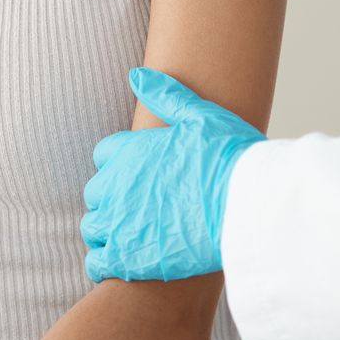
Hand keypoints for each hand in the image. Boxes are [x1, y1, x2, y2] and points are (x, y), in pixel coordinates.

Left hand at [81, 67, 264, 281]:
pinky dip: (106, 263)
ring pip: (93, 228)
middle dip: (112, 199)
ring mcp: (119, 222)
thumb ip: (165, 95)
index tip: (139, 177)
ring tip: (136, 236)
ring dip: (108, 231)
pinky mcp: (127, 258)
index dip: (120, 166)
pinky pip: (96, 263)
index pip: (103, 156)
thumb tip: (135, 75)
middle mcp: (116, 185)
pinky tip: (128, 261)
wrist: (246, 205)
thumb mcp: (200, 115)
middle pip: (95, 193)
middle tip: (140, 208)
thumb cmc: (230, 157)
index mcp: (130, 150)